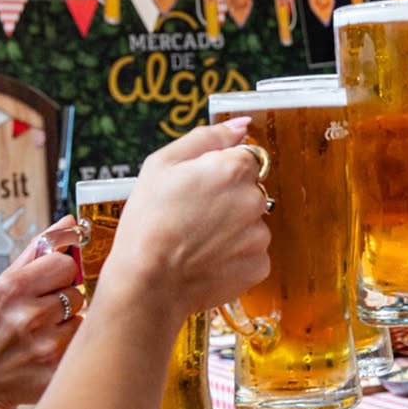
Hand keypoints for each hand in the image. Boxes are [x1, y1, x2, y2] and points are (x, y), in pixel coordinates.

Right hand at [0, 216, 84, 408]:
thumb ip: (36, 252)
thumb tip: (69, 222)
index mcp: (14, 288)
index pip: (65, 263)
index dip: (59, 274)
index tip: (46, 286)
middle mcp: (30, 315)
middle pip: (77, 292)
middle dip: (62, 302)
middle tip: (39, 316)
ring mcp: (45, 345)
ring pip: (82, 320)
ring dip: (67, 327)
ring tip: (40, 337)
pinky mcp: (56, 371)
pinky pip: (80, 347)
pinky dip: (68, 350)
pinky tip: (45, 356)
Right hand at [106, 120, 271, 320]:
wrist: (148, 283)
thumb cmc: (148, 221)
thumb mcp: (162, 164)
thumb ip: (207, 137)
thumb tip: (241, 125)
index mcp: (233, 168)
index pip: (244, 158)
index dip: (219, 171)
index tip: (199, 188)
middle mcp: (254, 199)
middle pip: (249, 190)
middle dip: (227, 199)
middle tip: (192, 216)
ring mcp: (260, 235)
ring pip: (251, 222)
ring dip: (232, 228)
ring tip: (197, 241)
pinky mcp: (259, 265)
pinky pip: (251, 252)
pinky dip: (234, 255)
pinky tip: (207, 259)